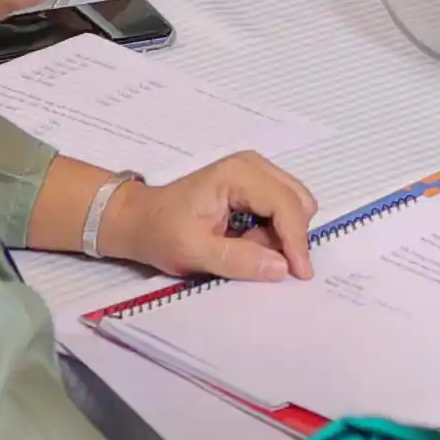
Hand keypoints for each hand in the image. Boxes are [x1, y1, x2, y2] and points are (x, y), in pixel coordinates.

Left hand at [98, 151, 318, 281]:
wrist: (139, 220)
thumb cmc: (161, 232)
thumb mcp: (194, 252)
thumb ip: (239, 259)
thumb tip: (282, 268)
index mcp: (238, 174)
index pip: (284, 205)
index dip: (296, 240)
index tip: (300, 274)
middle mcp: (253, 165)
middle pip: (297, 202)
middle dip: (287, 236)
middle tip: (259, 260)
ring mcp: (256, 172)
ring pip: (294, 206)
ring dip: (278, 235)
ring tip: (244, 248)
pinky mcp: (256, 184)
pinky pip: (282, 210)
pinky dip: (272, 231)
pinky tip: (245, 240)